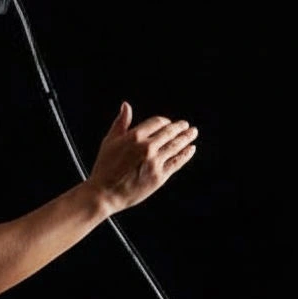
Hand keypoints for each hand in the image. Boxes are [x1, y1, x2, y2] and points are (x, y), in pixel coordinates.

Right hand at [87, 101, 197, 216]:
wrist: (105, 193)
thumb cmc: (105, 167)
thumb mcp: (109, 141)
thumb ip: (121, 122)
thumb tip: (126, 105)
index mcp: (134, 137)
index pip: (157, 122)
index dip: (165, 121)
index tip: (168, 122)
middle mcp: (147, 148)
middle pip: (169, 132)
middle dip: (180, 127)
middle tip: (186, 125)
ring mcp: (155, 162)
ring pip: (175, 146)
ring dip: (186, 138)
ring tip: (193, 132)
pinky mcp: (160, 176)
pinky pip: (177, 162)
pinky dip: (186, 154)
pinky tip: (191, 149)